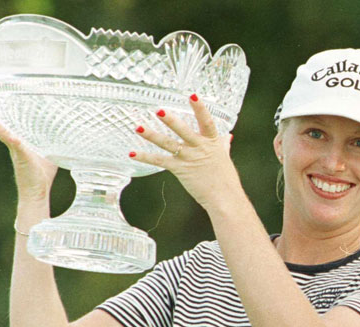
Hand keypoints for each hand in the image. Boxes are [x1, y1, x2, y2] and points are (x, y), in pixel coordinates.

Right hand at [0, 96, 57, 202]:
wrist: (38, 191)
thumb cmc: (41, 174)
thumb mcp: (48, 153)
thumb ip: (51, 143)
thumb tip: (66, 134)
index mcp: (19, 142)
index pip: (7, 124)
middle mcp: (14, 144)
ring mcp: (15, 150)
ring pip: (2, 132)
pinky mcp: (21, 156)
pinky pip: (13, 143)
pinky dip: (7, 135)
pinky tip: (4, 130)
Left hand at [130, 95, 238, 209]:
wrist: (224, 198)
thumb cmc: (226, 178)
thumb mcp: (224, 157)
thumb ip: (223, 144)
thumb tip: (227, 136)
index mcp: (212, 141)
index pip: (207, 121)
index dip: (200, 108)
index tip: (192, 95)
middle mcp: (199, 147)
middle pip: (184, 131)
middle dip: (171, 121)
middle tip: (159, 110)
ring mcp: (189, 158)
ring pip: (168, 144)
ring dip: (152, 135)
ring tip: (138, 127)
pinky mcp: (180, 169)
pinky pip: (159, 161)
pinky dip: (145, 157)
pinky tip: (132, 153)